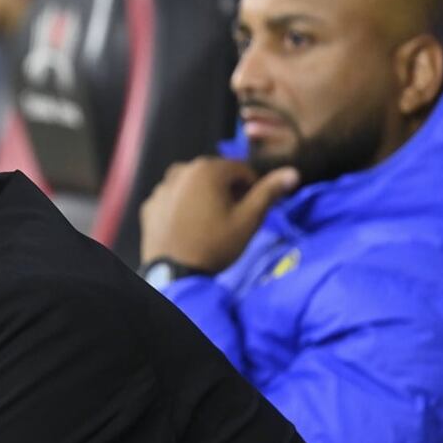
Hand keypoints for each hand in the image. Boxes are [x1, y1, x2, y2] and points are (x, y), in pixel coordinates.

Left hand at [140, 157, 298, 272]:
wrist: (174, 274)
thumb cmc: (216, 244)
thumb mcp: (248, 219)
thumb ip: (269, 192)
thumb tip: (293, 172)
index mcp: (207, 168)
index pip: (241, 170)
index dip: (252, 189)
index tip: (252, 211)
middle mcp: (180, 170)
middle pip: (215, 175)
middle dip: (227, 192)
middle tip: (231, 219)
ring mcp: (161, 188)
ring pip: (192, 186)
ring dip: (204, 197)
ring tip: (209, 224)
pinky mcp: (149, 205)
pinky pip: (172, 200)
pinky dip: (182, 207)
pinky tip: (187, 228)